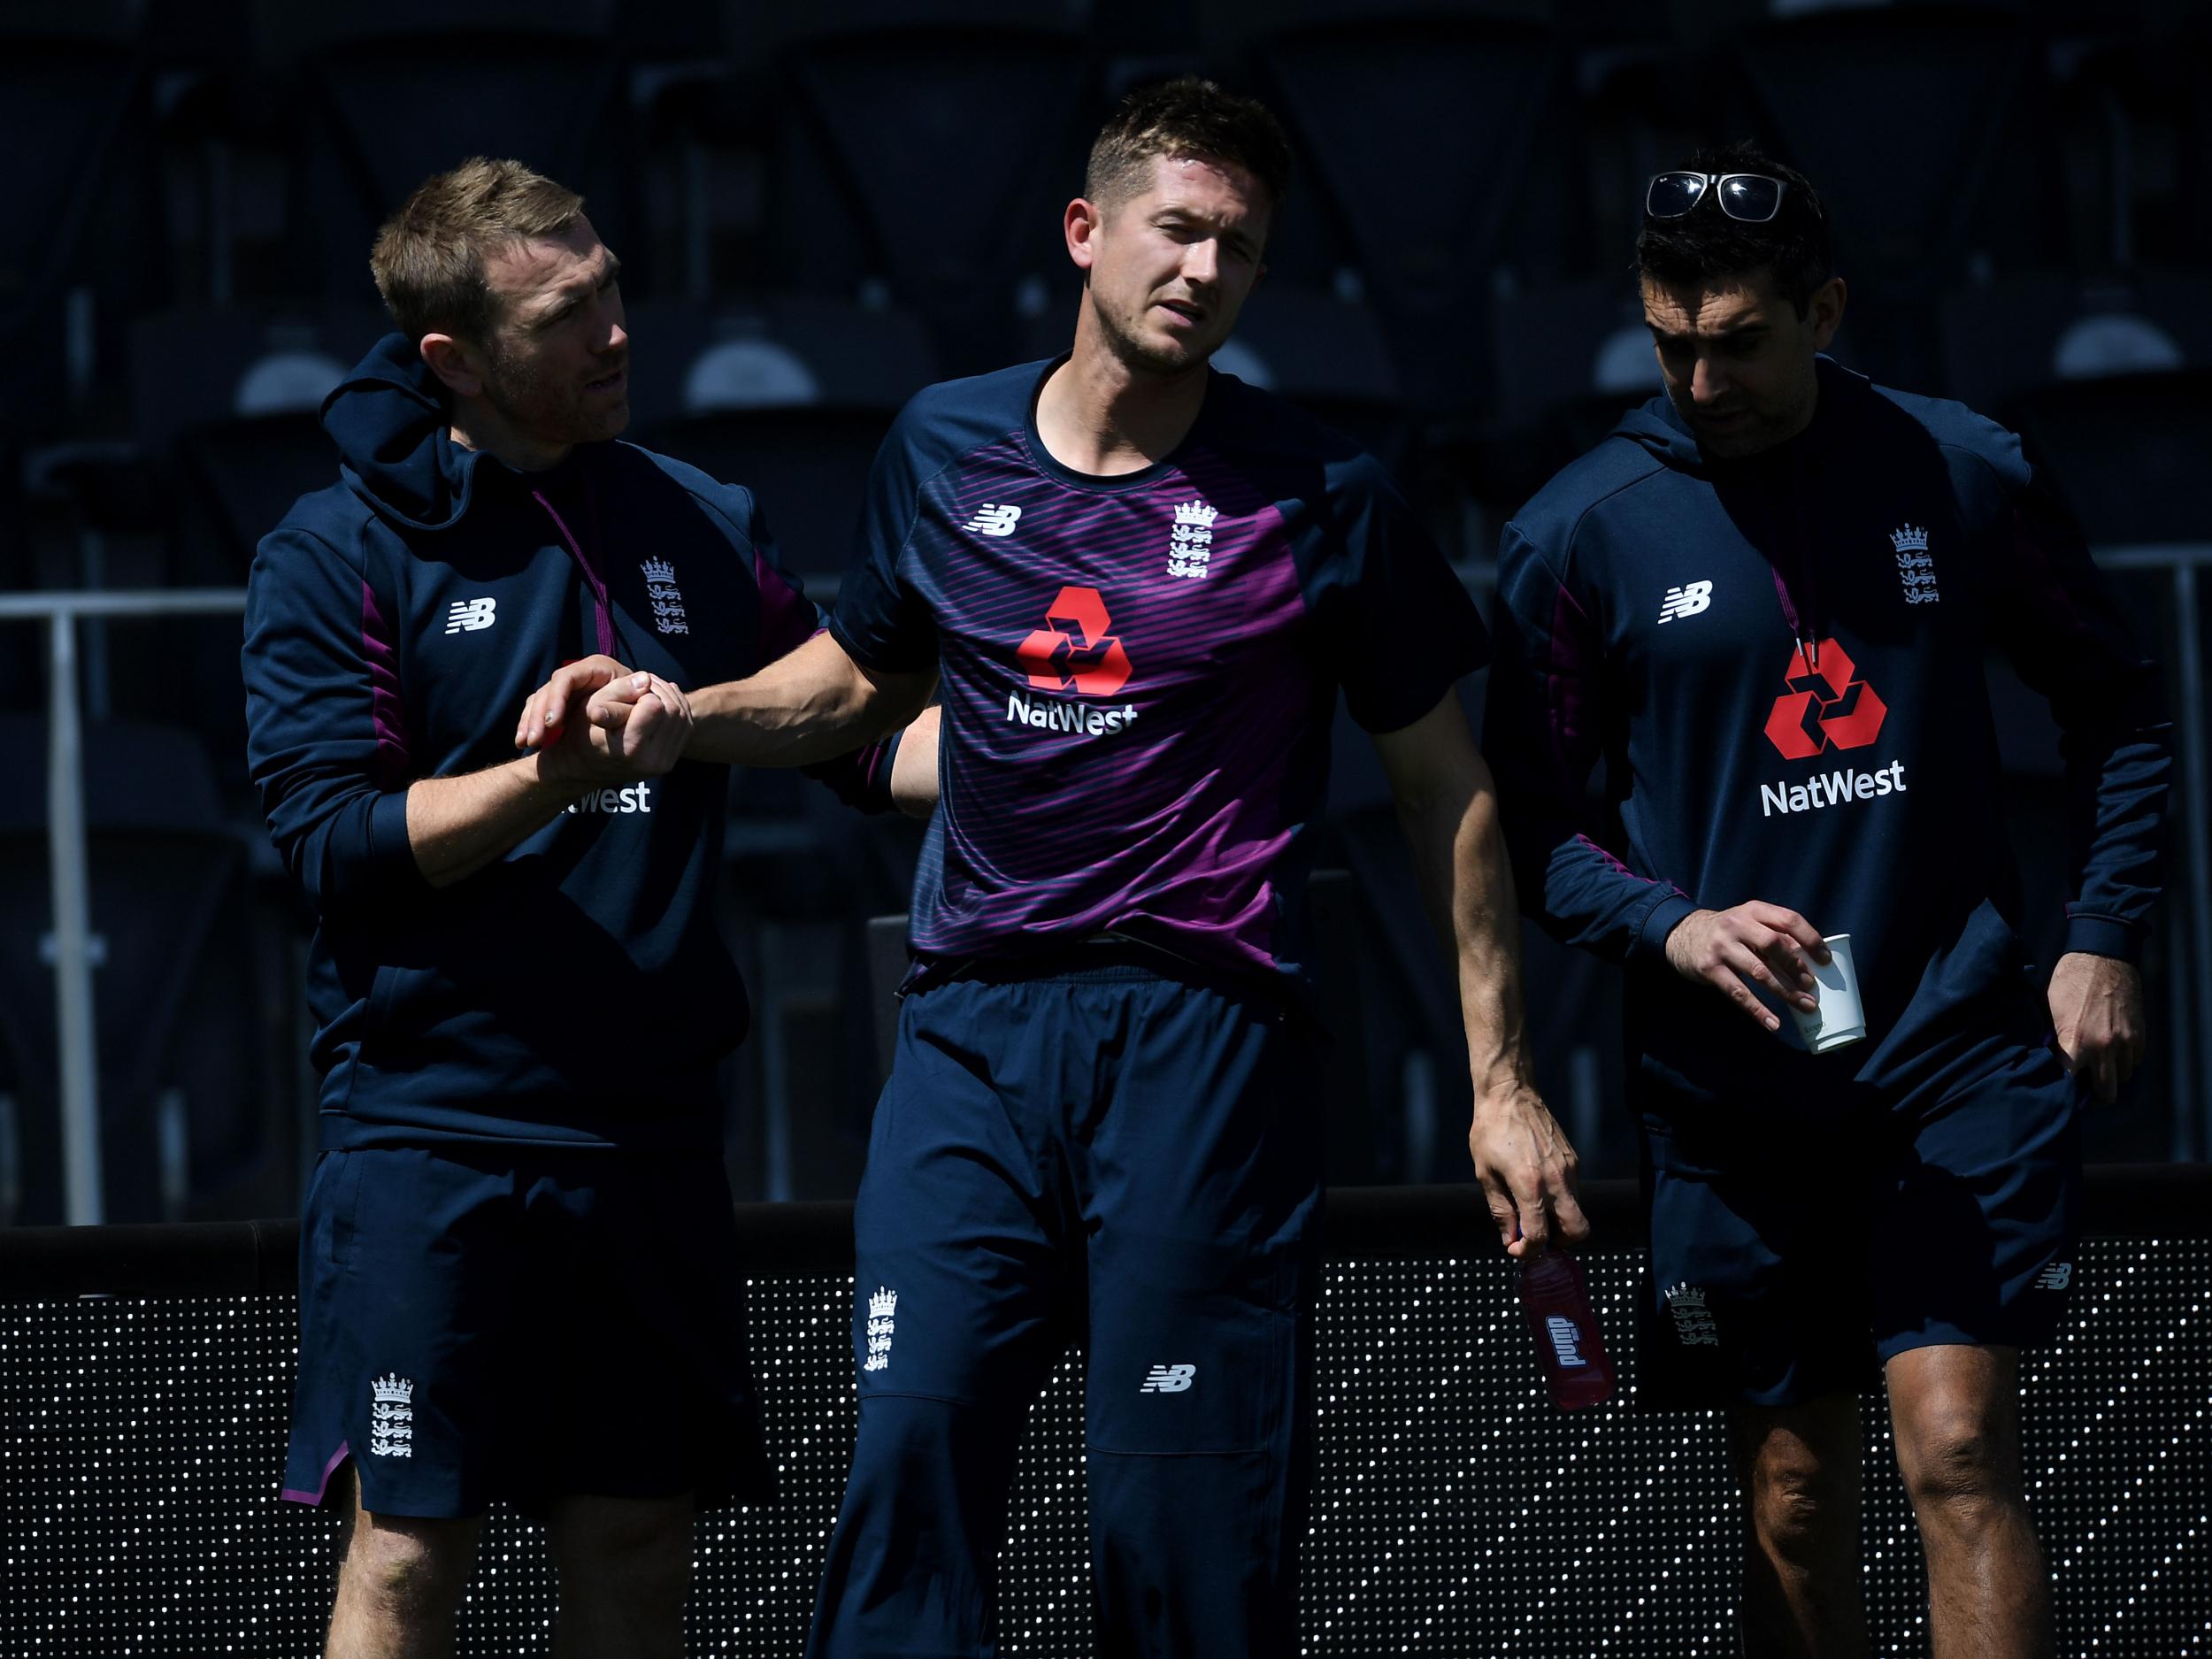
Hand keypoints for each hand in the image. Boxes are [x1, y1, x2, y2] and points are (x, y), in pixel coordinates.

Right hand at [514, 655, 631, 751]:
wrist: (627, 725)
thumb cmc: (633, 709)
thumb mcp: (628, 702)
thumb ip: (629, 693)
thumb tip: (643, 681)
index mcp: (596, 667)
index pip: (566, 678)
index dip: (557, 699)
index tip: (552, 723)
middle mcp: (578, 674)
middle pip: (548, 689)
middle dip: (536, 715)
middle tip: (532, 740)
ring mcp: (563, 688)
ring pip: (537, 699)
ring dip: (528, 722)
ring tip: (525, 743)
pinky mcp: (554, 701)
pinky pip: (534, 709)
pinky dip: (526, 725)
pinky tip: (522, 742)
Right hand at [541, 672, 693, 786]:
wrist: (587, 765)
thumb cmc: (586, 731)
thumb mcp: (591, 707)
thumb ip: (618, 691)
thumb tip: (646, 678)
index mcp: (628, 748)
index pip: (654, 706)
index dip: (643, 692)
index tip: (629, 692)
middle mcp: (649, 761)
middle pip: (672, 710)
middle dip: (659, 691)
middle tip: (641, 687)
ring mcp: (663, 763)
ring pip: (683, 715)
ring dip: (668, 697)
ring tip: (647, 693)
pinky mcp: (671, 761)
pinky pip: (686, 725)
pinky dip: (676, 708)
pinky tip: (658, 703)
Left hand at [1468, 1081, 1589, 1258]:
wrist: (1510, 1093)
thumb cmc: (1490, 1132)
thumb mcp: (1485, 1173)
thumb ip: (1500, 1210)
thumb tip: (1510, 1239)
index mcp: (1530, 1185)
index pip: (1540, 1235)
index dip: (1529, 1251)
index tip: (1517, 1249)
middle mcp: (1556, 1179)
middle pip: (1578, 1230)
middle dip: (1561, 1243)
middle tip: (1537, 1236)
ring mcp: (1569, 1169)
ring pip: (1577, 1211)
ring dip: (1559, 1220)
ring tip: (1533, 1210)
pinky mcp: (1574, 1159)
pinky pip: (1574, 1191)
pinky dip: (1560, 1200)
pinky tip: (1539, 1188)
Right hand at [1663, 903, 1828, 1032]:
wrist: (1682, 934)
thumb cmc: (1727, 932)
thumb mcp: (1749, 923)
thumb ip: (1773, 935)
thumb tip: (1809, 961)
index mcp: (1753, 910)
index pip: (1789, 920)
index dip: (1811, 939)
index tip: (1825, 960)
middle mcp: (1736, 925)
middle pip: (1774, 945)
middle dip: (1796, 967)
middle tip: (1811, 985)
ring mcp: (1721, 947)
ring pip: (1759, 972)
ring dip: (1785, 991)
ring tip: (1805, 1005)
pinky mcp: (1710, 969)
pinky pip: (1738, 993)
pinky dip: (1758, 1010)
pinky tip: (1773, 1023)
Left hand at [2047, 952, 2144, 1105]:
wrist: (2103, 958)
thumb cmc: (2068, 983)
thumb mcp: (2049, 1011)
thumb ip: (2050, 1040)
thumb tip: (2043, 1064)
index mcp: (2075, 1040)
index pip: (2069, 1084)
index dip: (2063, 1093)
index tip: (2058, 1095)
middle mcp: (2104, 1046)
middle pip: (2106, 1093)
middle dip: (2094, 1096)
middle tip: (2083, 1091)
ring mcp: (2125, 1042)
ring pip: (2122, 1078)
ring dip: (2110, 1075)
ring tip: (2095, 1065)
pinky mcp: (2139, 1035)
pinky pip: (2134, 1062)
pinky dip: (2124, 1061)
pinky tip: (2109, 1051)